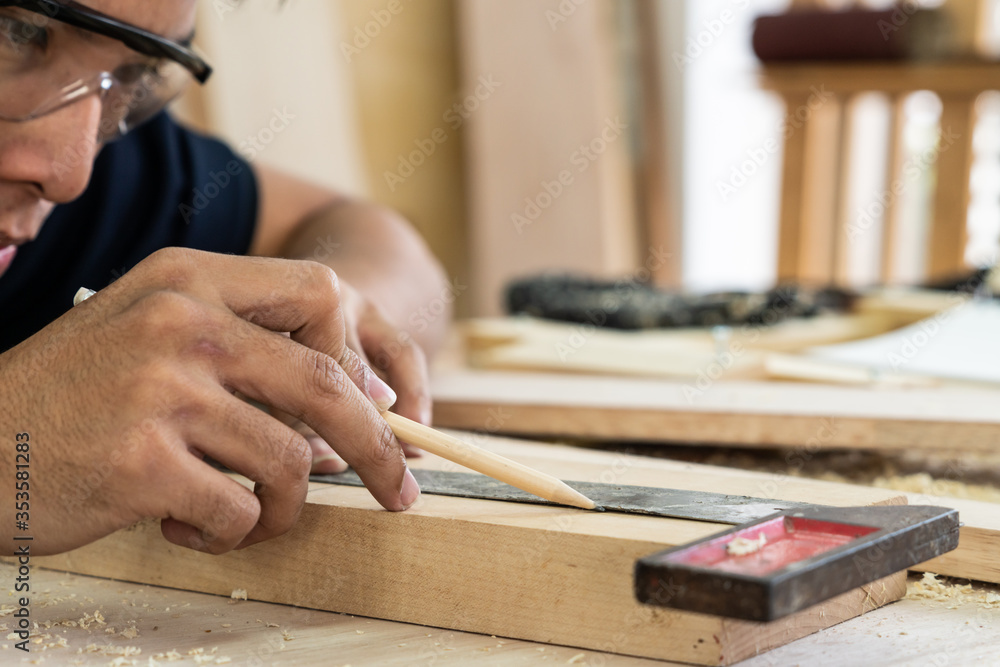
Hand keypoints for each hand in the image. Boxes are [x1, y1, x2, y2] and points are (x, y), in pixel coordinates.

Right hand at [0, 248, 419, 555]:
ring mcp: (162, 392)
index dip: (361, 356)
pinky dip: (229, 533)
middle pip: (329, 386)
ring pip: (289, 463)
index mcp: (190, 279)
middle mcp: (182, 324)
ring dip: (280, 507)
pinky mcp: (143, 463)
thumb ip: (250, 351)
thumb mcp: (155, 335)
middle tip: (396, 490)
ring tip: (240, 514)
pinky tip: (188, 526)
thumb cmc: (77, 395)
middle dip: (377, 450)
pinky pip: (238, 511)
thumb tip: (366, 399)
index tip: (378, 408)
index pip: (322, 294)